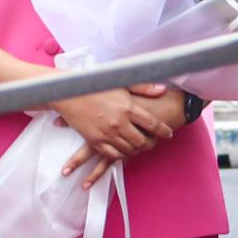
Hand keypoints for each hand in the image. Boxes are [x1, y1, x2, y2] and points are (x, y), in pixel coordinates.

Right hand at [61, 84, 183, 187]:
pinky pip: (113, 155)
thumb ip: (143, 87)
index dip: (163, 131)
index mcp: (128, 107)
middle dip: (151, 143)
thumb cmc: (95, 85)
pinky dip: (122, 155)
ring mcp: (107, 133)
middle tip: (154, 141)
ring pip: (129, 150)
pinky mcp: (95, 141)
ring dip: (137, 149)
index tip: (168, 133)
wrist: (68, 93)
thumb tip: (162, 90)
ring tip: (139, 145)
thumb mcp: (121, 82)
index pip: (153, 124)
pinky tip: (124, 150)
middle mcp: (119, 123)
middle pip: (143, 141)